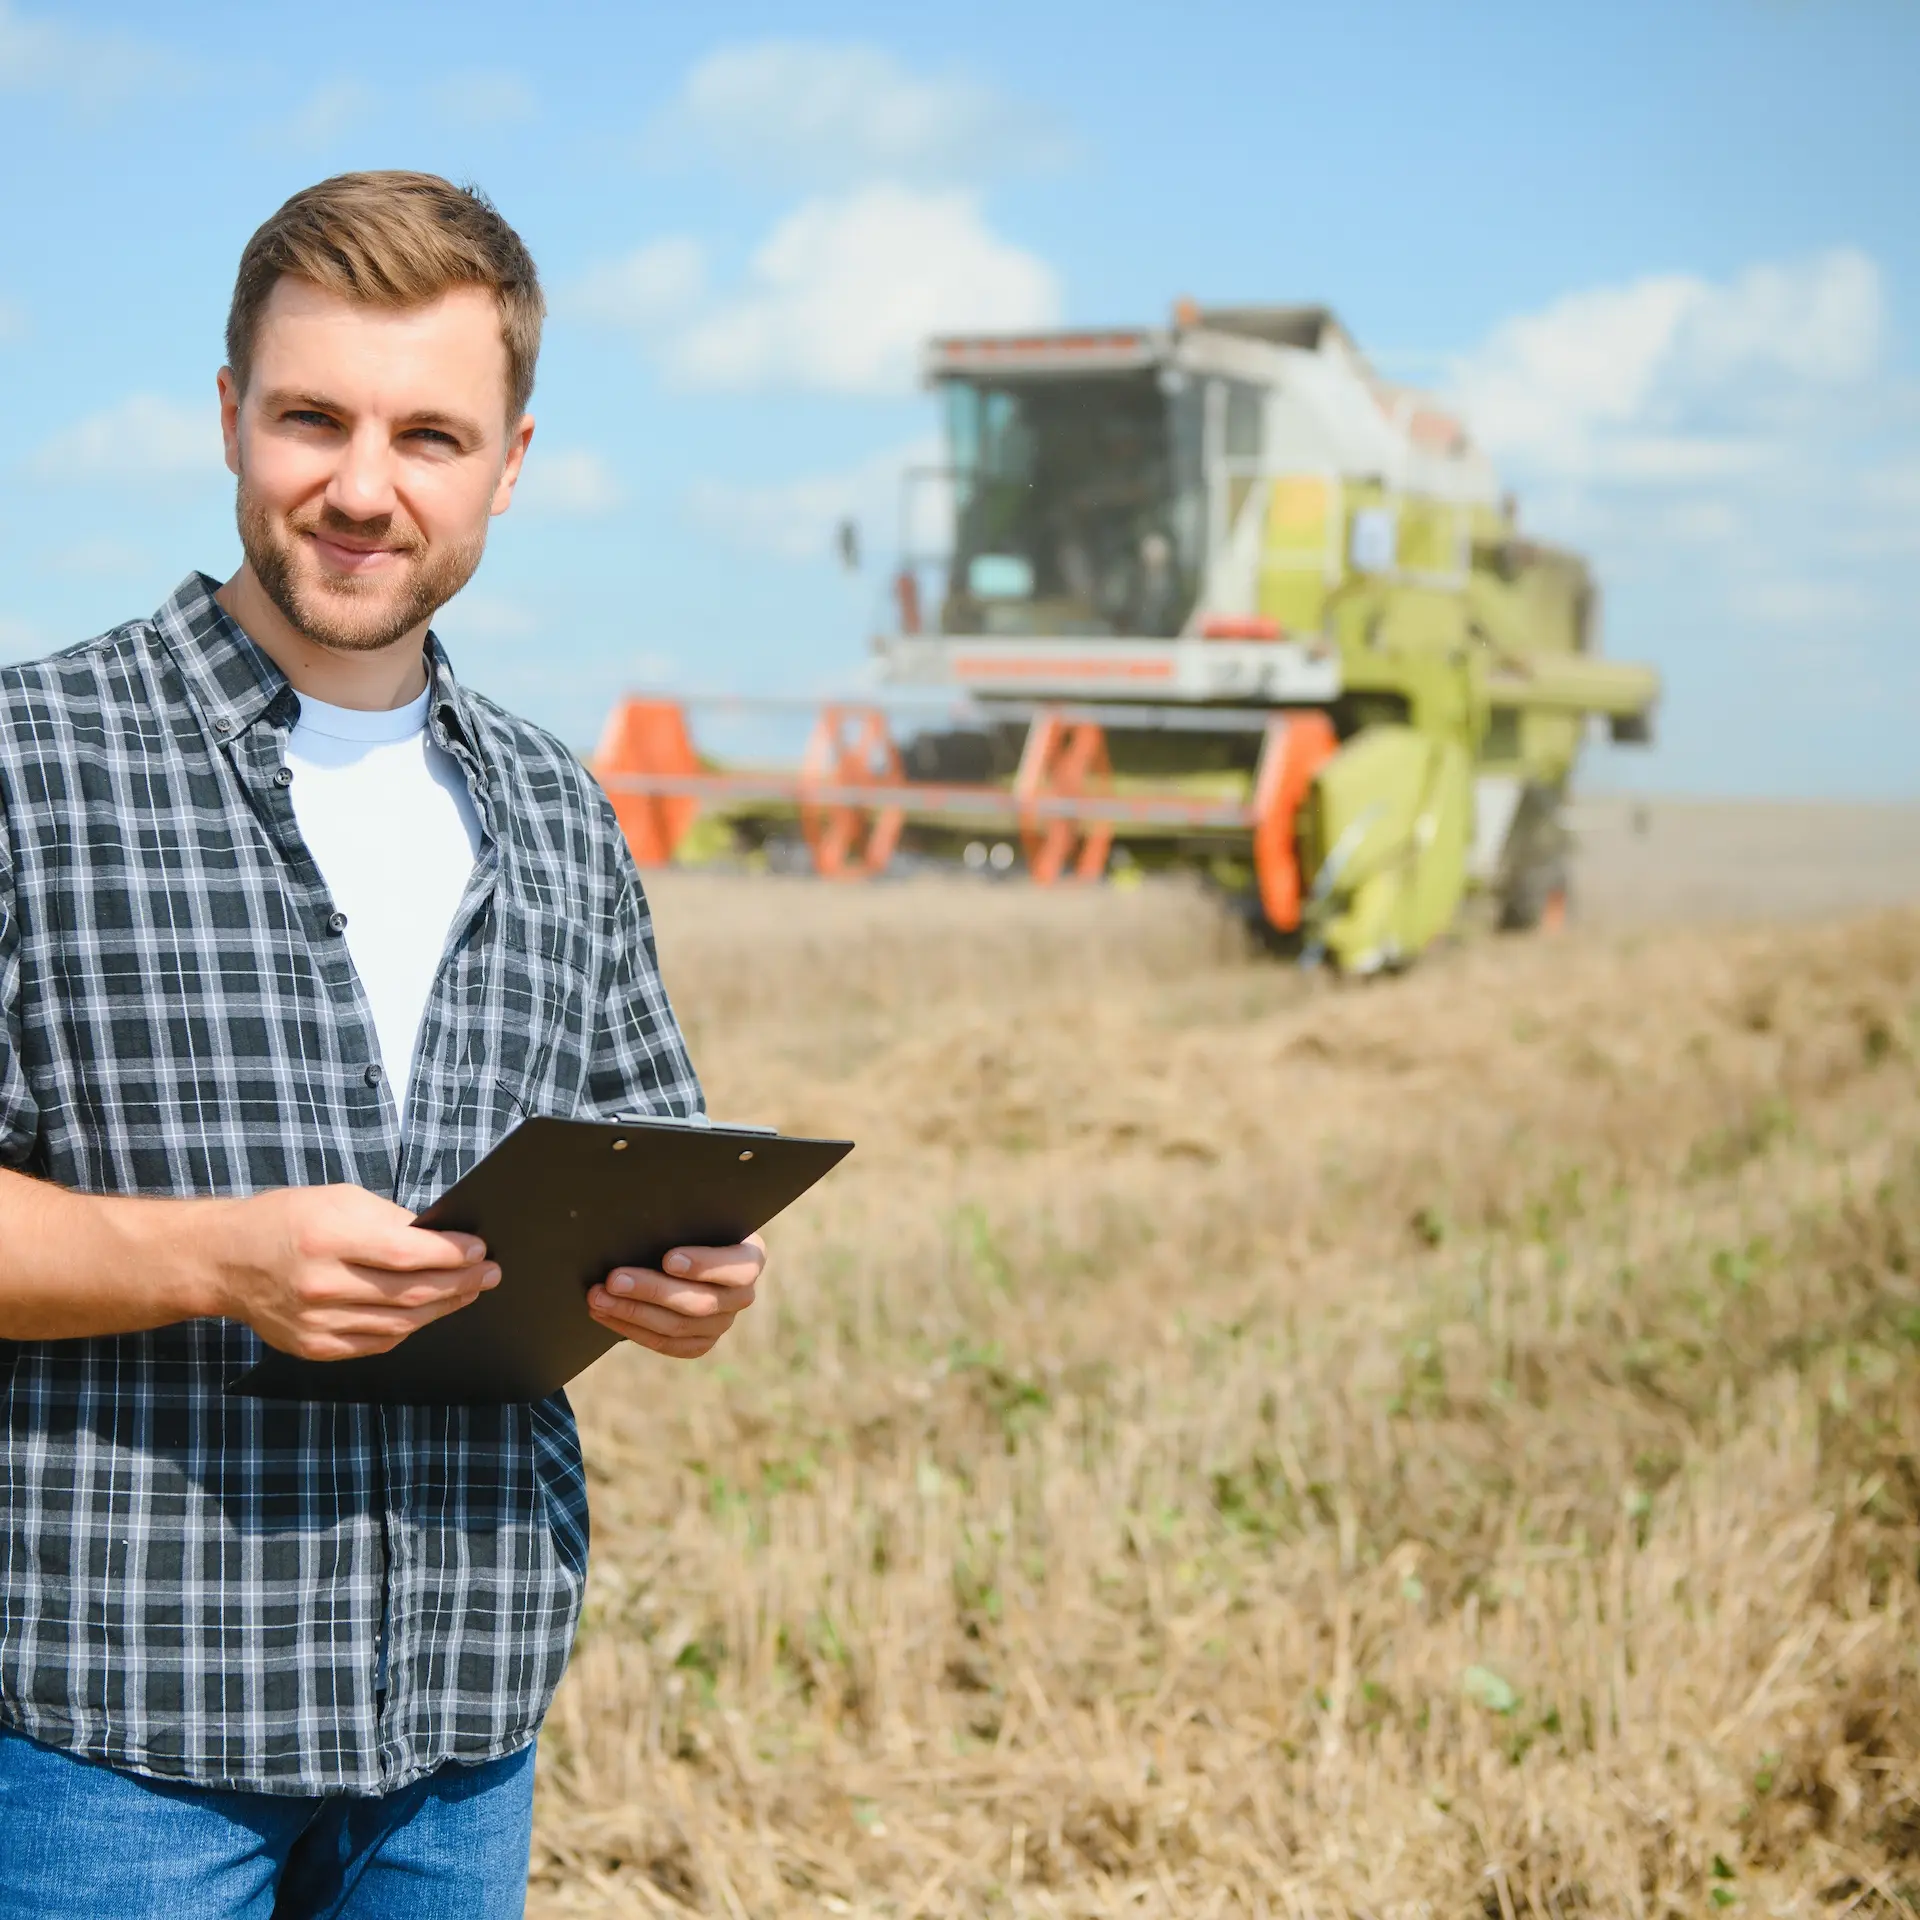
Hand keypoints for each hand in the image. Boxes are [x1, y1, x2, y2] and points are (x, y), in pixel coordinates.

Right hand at [211, 1184, 498, 1361]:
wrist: (226, 1260)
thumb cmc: (288, 1220)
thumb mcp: (339, 1200)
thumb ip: (391, 1221)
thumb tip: (443, 1241)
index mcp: (327, 1239)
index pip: (406, 1253)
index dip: (451, 1255)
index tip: (480, 1250)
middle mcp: (321, 1285)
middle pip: (409, 1292)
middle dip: (460, 1283)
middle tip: (489, 1273)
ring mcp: (316, 1322)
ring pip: (400, 1323)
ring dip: (443, 1307)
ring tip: (469, 1291)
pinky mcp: (314, 1347)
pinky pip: (377, 1342)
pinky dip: (409, 1327)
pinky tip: (428, 1311)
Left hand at [587, 1235, 764, 1359]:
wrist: (688, 1249)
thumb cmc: (689, 1225)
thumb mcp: (695, 1218)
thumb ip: (682, 1221)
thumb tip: (644, 1218)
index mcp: (750, 1258)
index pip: (738, 1268)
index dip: (704, 1265)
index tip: (668, 1259)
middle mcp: (742, 1295)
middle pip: (700, 1302)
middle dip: (652, 1290)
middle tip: (613, 1279)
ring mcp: (722, 1323)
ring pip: (678, 1326)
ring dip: (633, 1312)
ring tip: (598, 1297)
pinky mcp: (701, 1342)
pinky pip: (667, 1344)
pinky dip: (632, 1330)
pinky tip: (606, 1314)